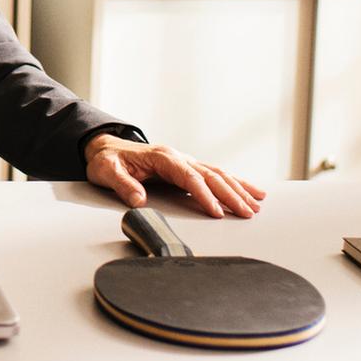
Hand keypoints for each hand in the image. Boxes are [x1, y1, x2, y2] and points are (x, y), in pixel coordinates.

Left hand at [83, 134, 265, 218]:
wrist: (105, 147)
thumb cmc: (107, 160)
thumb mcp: (107, 171)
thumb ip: (123, 185)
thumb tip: (137, 199)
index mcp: (162, 157)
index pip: (189, 177)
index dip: (203, 195)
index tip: (215, 212)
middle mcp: (178, 157)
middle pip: (210, 175)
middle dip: (230, 194)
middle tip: (247, 212)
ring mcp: (184, 161)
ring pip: (217, 174)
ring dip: (238, 189)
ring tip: (255, 204)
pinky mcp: (187, 168)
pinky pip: (215, 174)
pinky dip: (234, 182)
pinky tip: (250, 191)